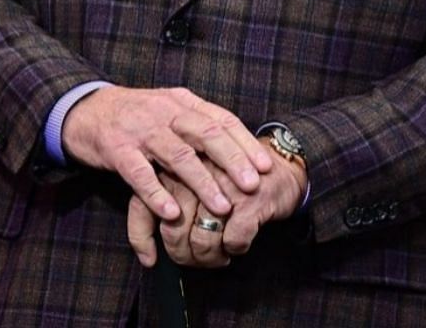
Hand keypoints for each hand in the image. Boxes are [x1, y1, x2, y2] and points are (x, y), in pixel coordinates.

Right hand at [61, 87, 274, 225]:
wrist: (85, 109)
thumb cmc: (136, 116)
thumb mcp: (170, 109)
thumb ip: (199, 124)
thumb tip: (240, 148)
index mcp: (183, 103)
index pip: (222, 120)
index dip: (246, 143)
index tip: (266, 166)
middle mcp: (166, 112)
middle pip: (207, 134)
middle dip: (233, 161)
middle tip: (253, 186)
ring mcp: (141, 130)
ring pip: (178, 156)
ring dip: (203, 183)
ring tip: (223, 207)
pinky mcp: (116, 149)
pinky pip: (139, 173)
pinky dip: (157, 194)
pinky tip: (173, 213)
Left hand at [127, 141, 305, 267]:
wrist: (284, 166)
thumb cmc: (233, 182)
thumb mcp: (195, 186)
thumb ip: (168, 206)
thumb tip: (149, 256)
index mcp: (177, 167)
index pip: (144, 207)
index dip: (142, 239)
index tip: (152, 260)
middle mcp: (197, 173)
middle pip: (173, 231)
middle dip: (184, 255)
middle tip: (197, 259)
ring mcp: (225, 186)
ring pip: (201, 241)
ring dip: (210, 258)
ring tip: (218, 257)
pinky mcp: (250, 201)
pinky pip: (233, 241)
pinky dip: (236, 249)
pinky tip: (240, 243)